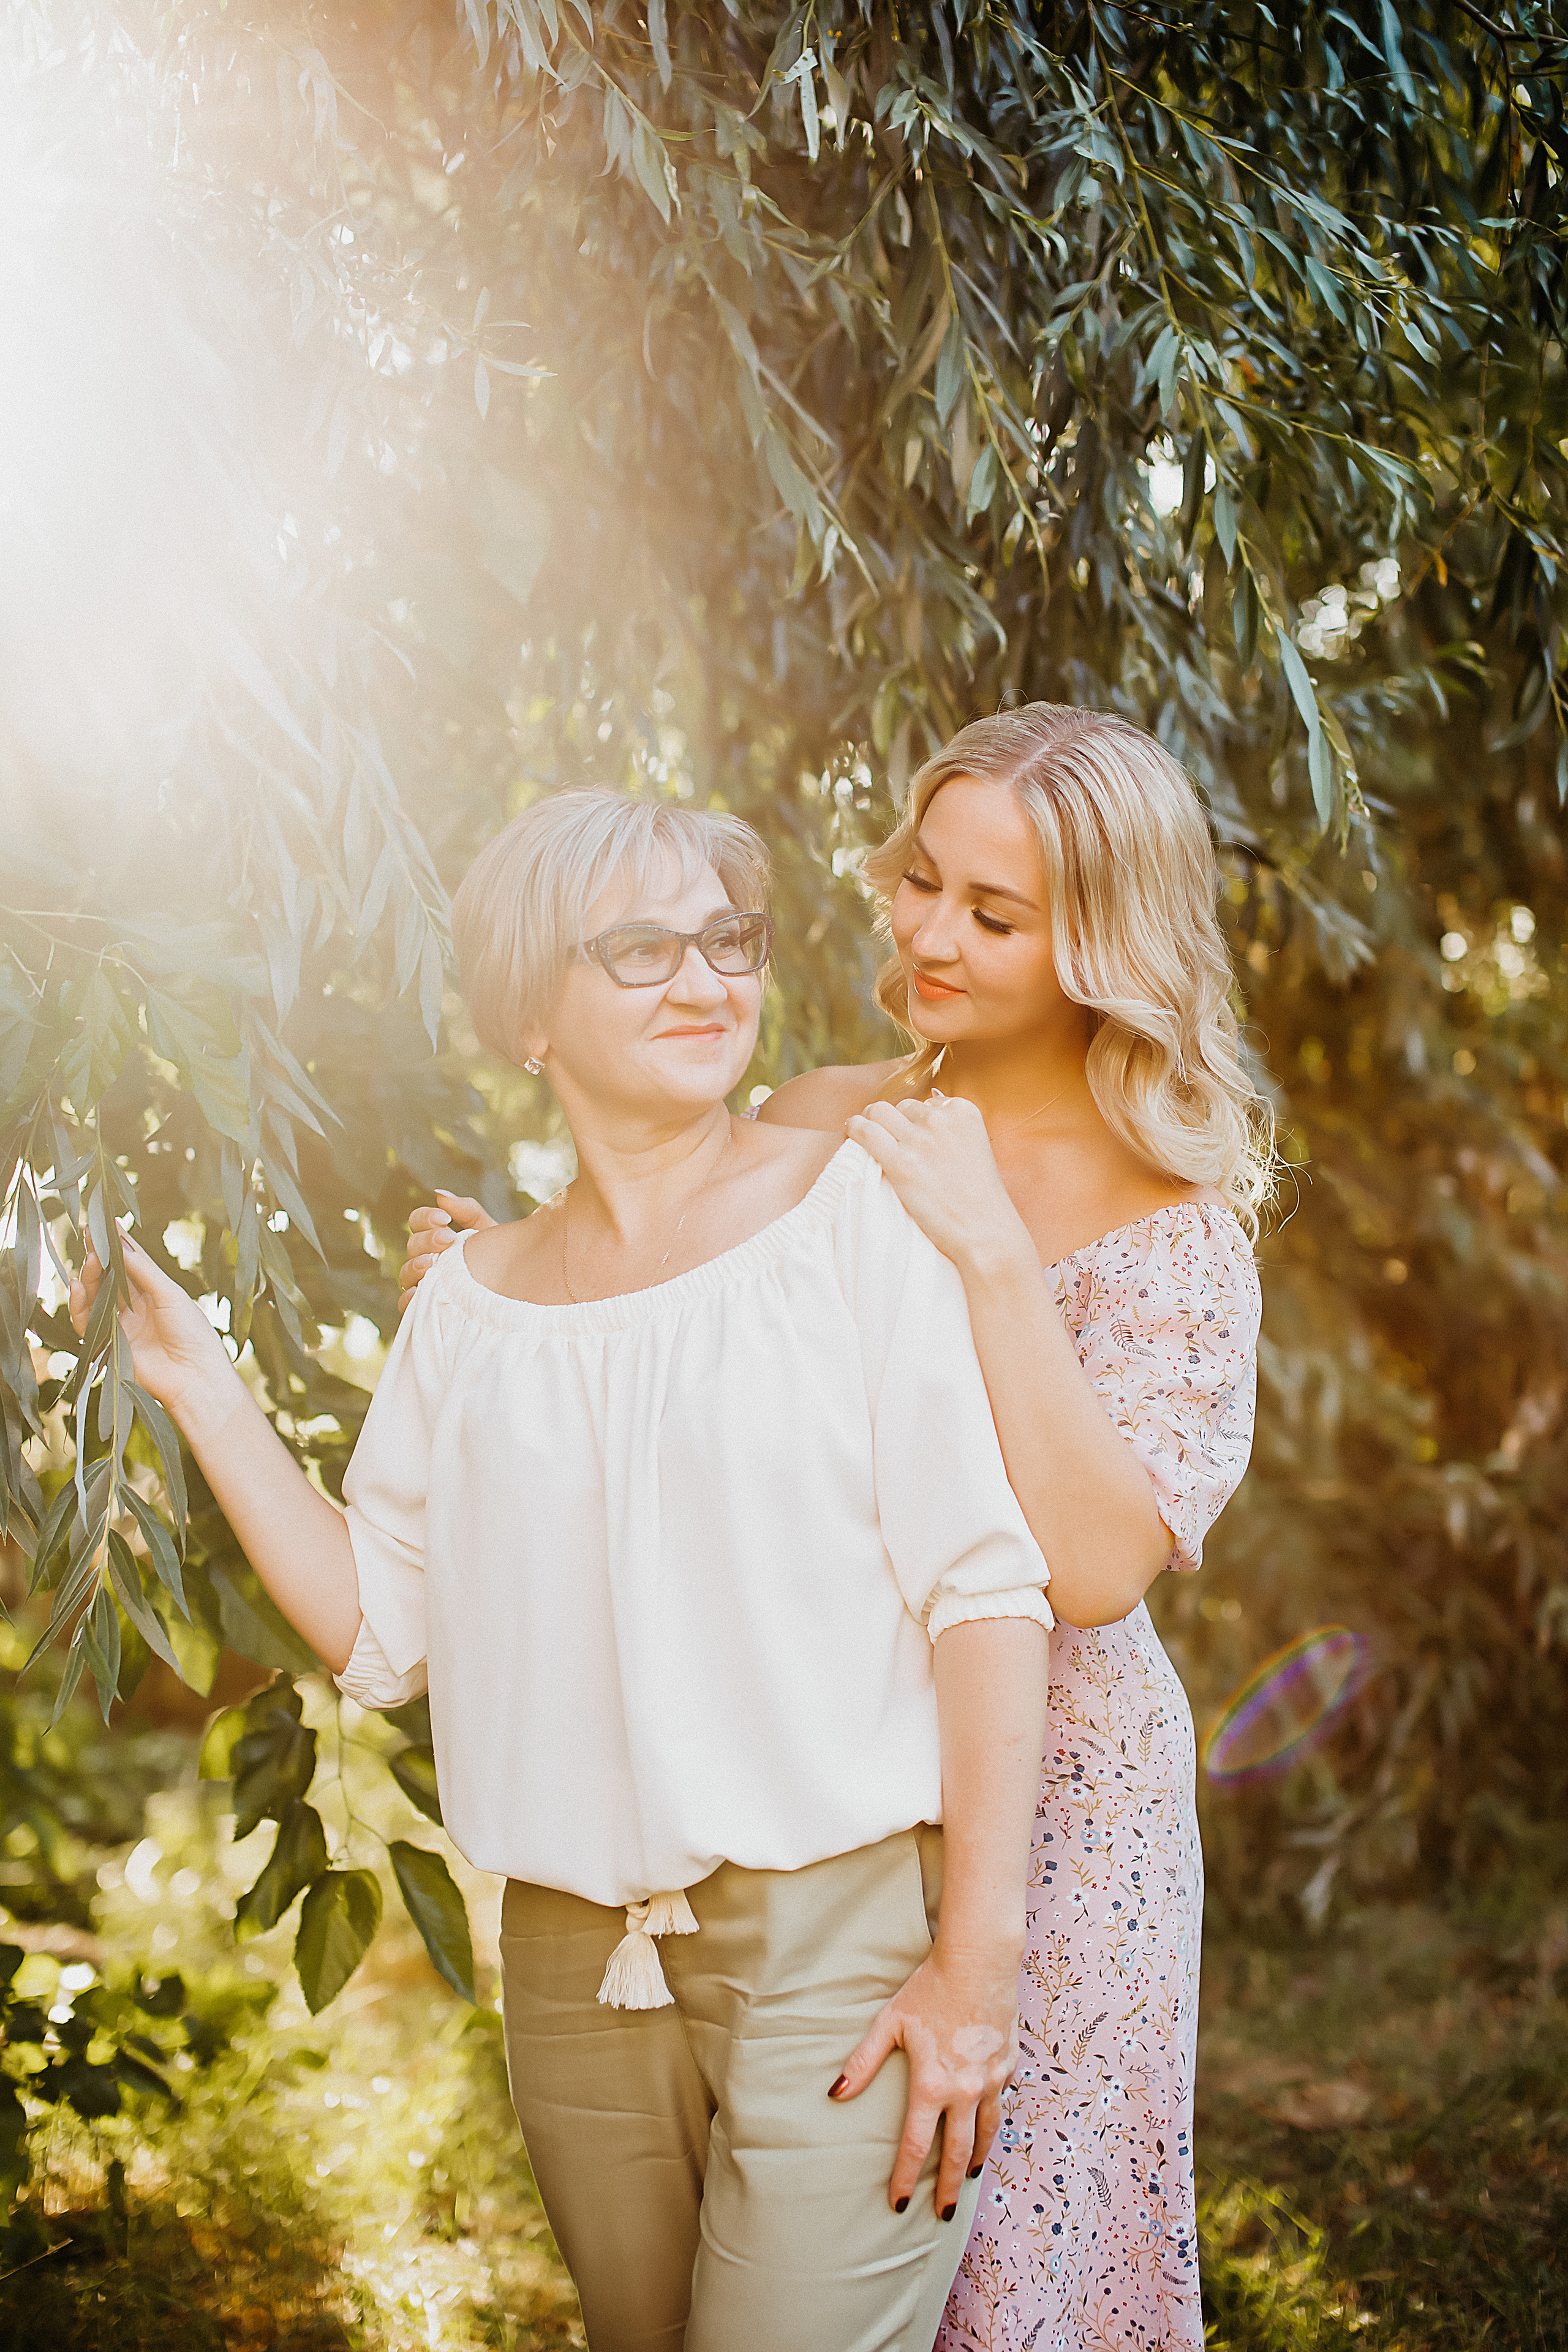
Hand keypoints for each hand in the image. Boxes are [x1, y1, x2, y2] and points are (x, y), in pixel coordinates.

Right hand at [70, 1228, 237, 1439]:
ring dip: (89, 1276)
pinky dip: (80, 1304)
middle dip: (98, 1255)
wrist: (194, 1376)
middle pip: (110, 1276)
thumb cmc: (192, 1333)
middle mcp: (135, 1306)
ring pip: (96, 1295)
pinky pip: (87, 1321)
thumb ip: (143, 1271)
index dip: (117, 1243)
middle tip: (88, 1234)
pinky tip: (77, 1285)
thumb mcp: (170, 1295)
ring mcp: (121, 1324)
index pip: (131, 1261)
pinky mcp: (109, 1344)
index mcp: (155, 1291)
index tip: (103, 1222)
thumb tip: (120, 1244)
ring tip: (89, 1259)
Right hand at [398, 1191, 494, 1315]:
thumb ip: (468, 1211)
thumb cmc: (499, 1259)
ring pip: (405, 1273)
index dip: (426, 1217)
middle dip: (427, 1240)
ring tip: (431, 1263)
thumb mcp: (488, 1232)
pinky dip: (409, 1299)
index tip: (445, 1218)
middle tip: (447, 1238)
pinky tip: (419, 1293)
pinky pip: (408, 1305)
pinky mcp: (426, 1308)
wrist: (517, 1292)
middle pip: (412, 1245)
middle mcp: (426, 1260)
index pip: (417, 1222)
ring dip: (414, 1266)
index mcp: (436, 1238)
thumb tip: (439, 1195)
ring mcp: (424, 1284)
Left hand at [831, 1936, 1020, 2215]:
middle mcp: (964, 2091)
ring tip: (970, 2176)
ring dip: (976, 2160)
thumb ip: (862, 2063)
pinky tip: (987, 2127)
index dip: (906, 2178)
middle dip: (949, 2188)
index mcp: (932, 2085)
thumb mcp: (890, 2023)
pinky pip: (1000, 2103)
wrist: (979, 1962)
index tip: (899, 2204)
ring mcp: (991, 2081)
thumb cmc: (929, 1988)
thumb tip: (834, 2094)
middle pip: (957, 2153)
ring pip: (986, 2134)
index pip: (915, 2146)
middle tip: (944, 2213)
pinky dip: (993, 2122)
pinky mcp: (1008, 2066)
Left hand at [845, 1094, 1030, 1278]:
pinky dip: (853, 1129)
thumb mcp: (975, 1149)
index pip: (927, 1102)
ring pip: (879, 1112)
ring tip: (868, 1140)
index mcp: (964, 1111)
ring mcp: (920, 1138)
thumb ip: (951, 1132)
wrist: (985, 1231)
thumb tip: (919, 1123)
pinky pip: (864, 1131)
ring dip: (872, 1124)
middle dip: (894, 1123)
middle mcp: (941, 1117)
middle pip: (901, 1107)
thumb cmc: (980, 1199)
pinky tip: (851, 1134)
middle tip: (888, 1143)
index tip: (912, 1139)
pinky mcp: (900, 1161)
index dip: (915, 1122)